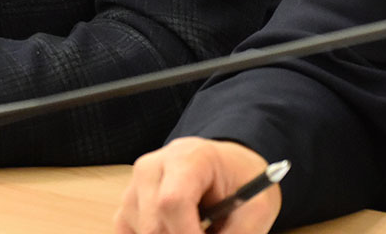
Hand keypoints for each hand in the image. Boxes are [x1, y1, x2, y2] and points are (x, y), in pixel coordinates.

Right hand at [115, 137, 277, 233]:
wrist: (225, 165)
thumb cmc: (241, 182)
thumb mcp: (256, 208)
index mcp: (186, 158)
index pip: (172, 201)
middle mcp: (151, 167)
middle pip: (153, 224)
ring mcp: (134, 183)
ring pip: (142, 231)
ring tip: (198, 229)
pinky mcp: (129, 201)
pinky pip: (129, 231)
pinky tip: (177, 230)